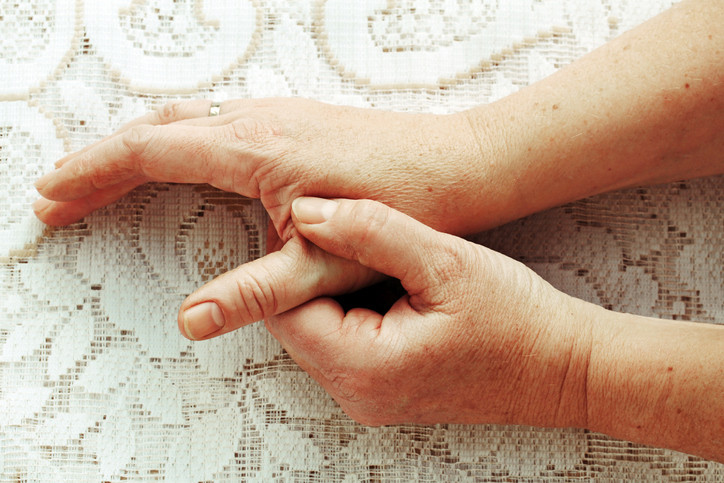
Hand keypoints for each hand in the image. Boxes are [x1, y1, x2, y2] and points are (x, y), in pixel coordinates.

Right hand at [33, 98, 479, 338]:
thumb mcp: (324, 265)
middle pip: (154, 130)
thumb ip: (256, 293)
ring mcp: (275, 114)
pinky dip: (172, 138)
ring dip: (133, 145)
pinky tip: (170, 156)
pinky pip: (211, 119)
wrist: (456, 167)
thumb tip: (191, 322)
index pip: (149, 154)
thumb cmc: (400, 209)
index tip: (52, 197)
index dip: (92, 176)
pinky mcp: (292, 119)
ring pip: (182, 119)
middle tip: (56, 191)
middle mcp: (258, 121)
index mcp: (255, 151)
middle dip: (99, 160)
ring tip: (98, 176)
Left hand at [265, 197, 591, 426]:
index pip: (285, 311)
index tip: (315, 223)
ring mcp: (369, 396)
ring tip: (371, 257)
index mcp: (364, 368)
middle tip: (346, 234)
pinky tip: (385, 283)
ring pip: (316, 331)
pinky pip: (342, 344)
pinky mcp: (382, 389)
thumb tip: (307, 213)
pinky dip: (351, 308)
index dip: (290, 260)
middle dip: (311, 275)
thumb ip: (370, 231)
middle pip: (296, 323)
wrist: (563, 367)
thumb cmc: (518, 322)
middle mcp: (357, 394)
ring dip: (332, 290)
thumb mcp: (444, 261)